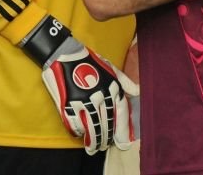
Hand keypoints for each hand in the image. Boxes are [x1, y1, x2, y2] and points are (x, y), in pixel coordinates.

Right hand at [41, 35, 134, 153]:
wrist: (65, 54)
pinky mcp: (68, 103)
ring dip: (93, 140)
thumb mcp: (111, 68)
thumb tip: (138, 92)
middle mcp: (100, 96)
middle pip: (106, 123)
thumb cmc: (89, 61)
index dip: (122, 130)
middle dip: (105, 138)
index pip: (120, 113)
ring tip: (93, 148)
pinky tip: (80, 135)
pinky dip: (78, 132)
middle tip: (104, 147)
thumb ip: (125, 82)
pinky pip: (75, 123)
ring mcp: (84, 101)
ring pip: (91, 127)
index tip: (122, 142)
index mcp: (112, 87)